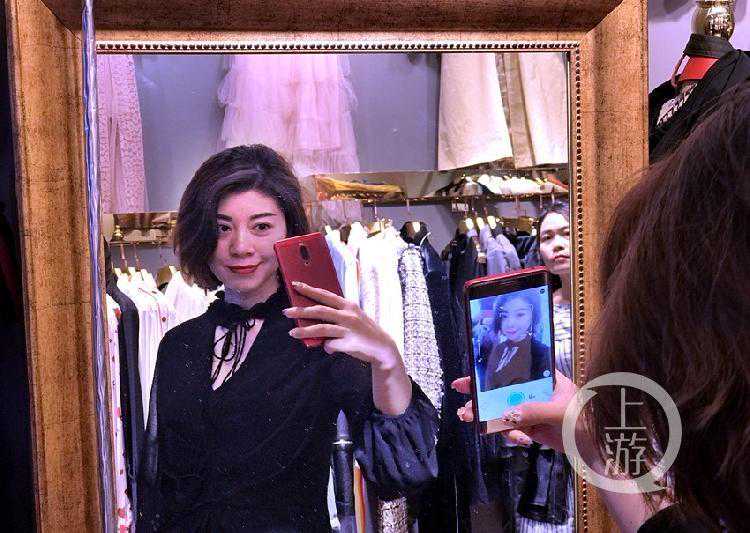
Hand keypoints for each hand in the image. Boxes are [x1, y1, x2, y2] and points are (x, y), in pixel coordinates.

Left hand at [283, 281, 400, 369]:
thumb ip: (336, 316)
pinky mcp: (349, 343)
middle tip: (286, 311)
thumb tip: (316, 321)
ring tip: (292, 332)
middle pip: (319, 310)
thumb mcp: (353, 317)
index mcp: (348, 305)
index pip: (325, 295)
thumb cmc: (365, 331)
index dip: (309, 290)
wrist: (383, 348)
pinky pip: (331, 345)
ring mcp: (348, 329)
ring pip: (321, 328)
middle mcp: (348, 315)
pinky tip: (328, 348)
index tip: (295, 285)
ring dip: (305, 330)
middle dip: (301, 310)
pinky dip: (327, 347)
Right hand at [452, 370, 582, 452]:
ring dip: (490, 420)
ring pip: (504, 412)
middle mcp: (535, 392)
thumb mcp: (561, 412)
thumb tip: (506, 414)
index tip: (467, 379)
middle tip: (464, 410)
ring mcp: (533, 410)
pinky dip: (512, 435)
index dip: (488, 372)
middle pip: (502, 391)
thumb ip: (533, 410)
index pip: (512, 370)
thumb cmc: (586, 421)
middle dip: (481, 400)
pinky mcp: (533, 428)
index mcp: (544, 379)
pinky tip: (522, 439)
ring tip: (479, 427)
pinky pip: (513, 429)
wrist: (600, 450)